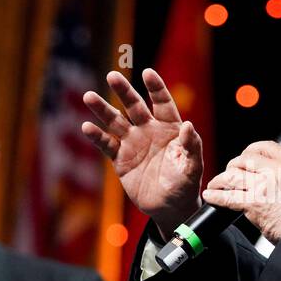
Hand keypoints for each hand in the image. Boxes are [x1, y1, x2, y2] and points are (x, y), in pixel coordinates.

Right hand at [81, 68, 203, 237]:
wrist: (170, 208)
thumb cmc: (185, 185)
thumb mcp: (193, 167)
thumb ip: (191, 146)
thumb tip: (188, 125)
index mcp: (170, 128)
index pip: (162, 103)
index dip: (155, 88)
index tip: (147, 73)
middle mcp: (149, 130)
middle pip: (134, 106)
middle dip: (124, 91)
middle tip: (112, 76)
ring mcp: (133, 143)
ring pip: (115, 121)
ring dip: (102, 109)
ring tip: (89, 97)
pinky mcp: (120, 159)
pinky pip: (107, 144)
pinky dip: (97, 136)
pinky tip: (87, 127)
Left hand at [202, 141, 280, 243]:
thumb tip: (278, 176)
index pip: (265, 147)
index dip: (251, 150)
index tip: (245, 155)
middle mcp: (275, 171)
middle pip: (245, 159)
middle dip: (234, 165)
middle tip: (231, 172)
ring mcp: (262, 187)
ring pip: (232, 175)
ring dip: (220, 180)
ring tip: (216, 184)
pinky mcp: (252, 203)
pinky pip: (228, 197)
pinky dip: (216, 196)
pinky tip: (210, 195)